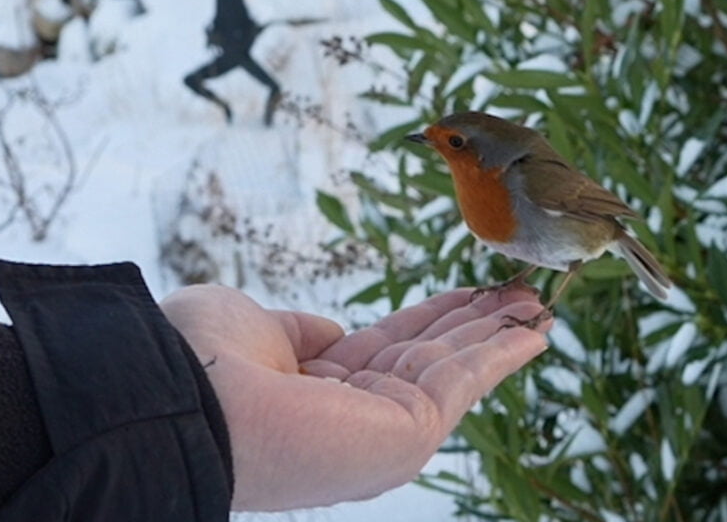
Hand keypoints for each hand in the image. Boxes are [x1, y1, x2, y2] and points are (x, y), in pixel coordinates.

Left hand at [159, 285, 550, 510]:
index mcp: (322, 392)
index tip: (469, 293)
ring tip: (541, 302)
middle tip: (523, 292)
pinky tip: (536, 331)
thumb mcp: (254, 329)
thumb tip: (332, 332)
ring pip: (457, 367)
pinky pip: (467, 381)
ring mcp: (385, 431)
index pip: (394, 345)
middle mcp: (358, 417)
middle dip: (481, 322)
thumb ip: (301, 332)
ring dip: (502, 332)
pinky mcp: (409, 434)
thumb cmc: (201, 360)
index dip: (436, 315)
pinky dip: (505, 352)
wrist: (184, 396)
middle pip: (435, 357)